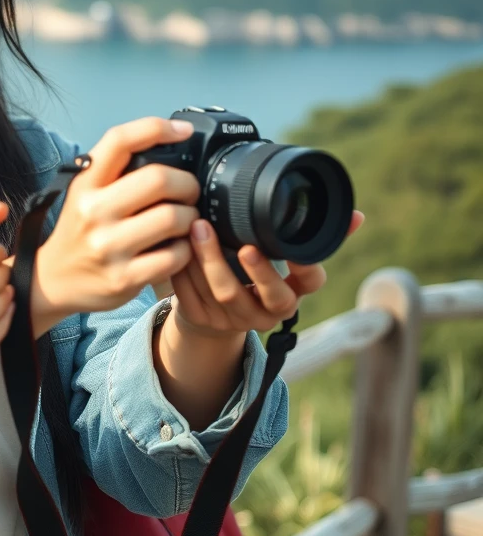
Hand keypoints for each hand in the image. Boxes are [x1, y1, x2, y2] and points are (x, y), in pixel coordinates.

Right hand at [28, 117, 200, 335]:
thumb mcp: (85, 193)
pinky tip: (176, 248)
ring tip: (184, 221)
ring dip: (191, 217)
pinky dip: (187, 249)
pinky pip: (176, 255)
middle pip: (159, 179)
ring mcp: (108, 246)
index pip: (120, 140)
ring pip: (174, 218)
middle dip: (187, 184)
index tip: (183, 131)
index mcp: (86, 183)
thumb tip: (169, 147)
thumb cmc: (79, 231)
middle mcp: (93, 211)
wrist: (53, 280)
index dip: (157, 128)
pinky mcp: (124, 278)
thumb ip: (116, 172)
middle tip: (188, 192)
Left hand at [169, 210, 365, 337]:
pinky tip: (178, 246)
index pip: (310, 281)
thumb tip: (356, 215)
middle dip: (256, 268)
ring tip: (198, 228)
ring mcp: (235, 318)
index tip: (294, 248)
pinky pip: (192, 295)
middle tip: (242, 243)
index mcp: (293, 291)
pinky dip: (184, 268)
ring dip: (210, 259)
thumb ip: (311, 236)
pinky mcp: (204, 320)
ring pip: (224, 292)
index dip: (305, 267)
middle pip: (267, 293)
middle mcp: (268, 310)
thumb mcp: (285, 261)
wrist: (215, 318)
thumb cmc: (254, 278)